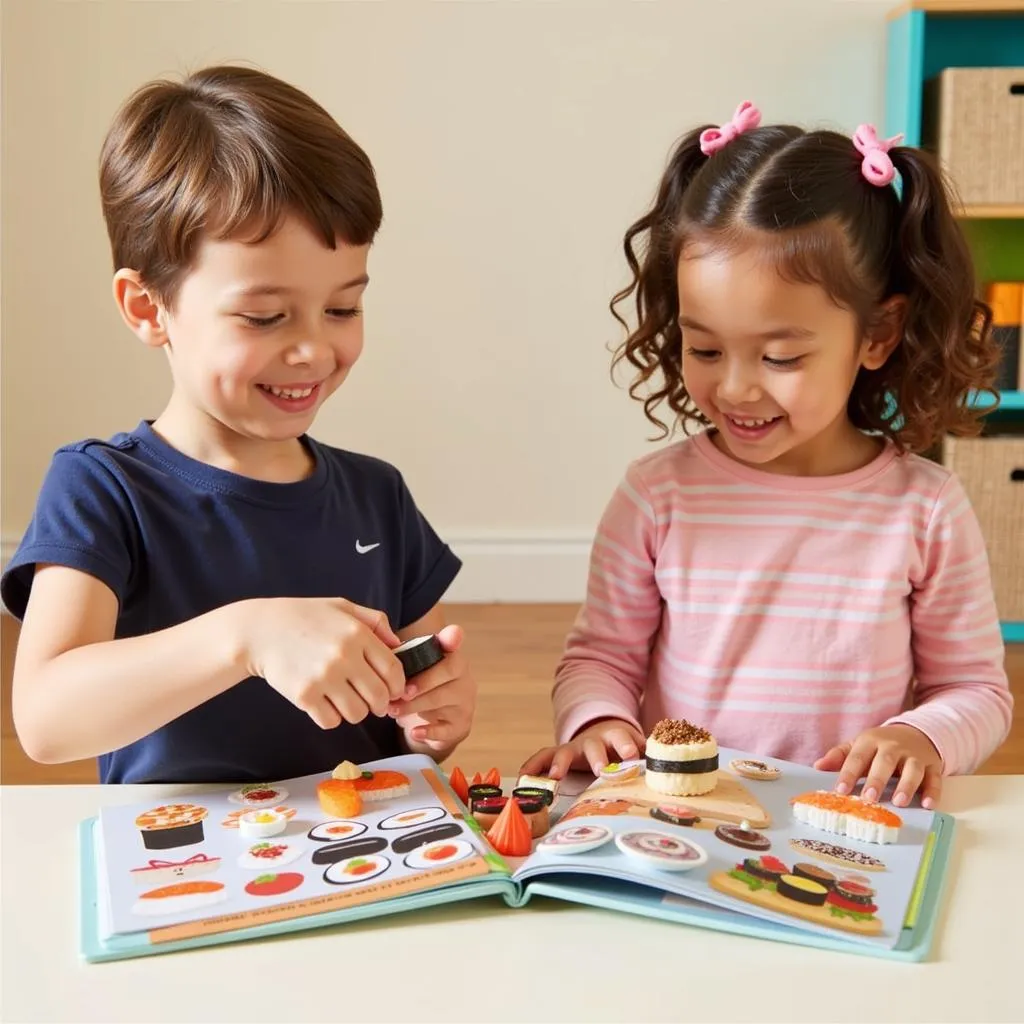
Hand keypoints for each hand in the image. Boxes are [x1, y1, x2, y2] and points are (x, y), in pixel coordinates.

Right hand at [239, 597, 406, 728]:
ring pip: (357, 714)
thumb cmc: (304, 617)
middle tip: (373, 702)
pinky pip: (331, 721)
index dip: (398, 686)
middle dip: (380, 704)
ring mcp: (324, 678)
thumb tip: (399, 645)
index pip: (393, 670)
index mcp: (358, 634)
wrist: (259, 630)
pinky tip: (325, 704)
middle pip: (379, 697)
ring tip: (347, 701)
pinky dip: (331, 717)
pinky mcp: (304, 696)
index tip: (394, 690)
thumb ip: (375, 622)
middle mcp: (344, 656)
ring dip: (356, 712)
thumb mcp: (343, 607)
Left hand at [388, 625, 475, 755]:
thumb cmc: (422, 687)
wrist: (437, 719)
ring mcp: (465, 702)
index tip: (450, 638)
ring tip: (392, 710)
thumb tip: (384, 649)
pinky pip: (446, 729)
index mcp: (451, 656)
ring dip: (413, 706)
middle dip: (419, 682)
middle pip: (446, 672)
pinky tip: (413, 732)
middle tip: (396, 692)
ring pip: (441, 700)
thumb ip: (405, 656)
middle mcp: (463, 676)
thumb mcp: (416, 669)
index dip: (452, 639)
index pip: (454, 643)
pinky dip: (429, 731)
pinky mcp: (461, 725)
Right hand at [519, 718, 644, 779]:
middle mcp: (593, 740)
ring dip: (559, 764)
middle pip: (594, 746)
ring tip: (554, 777)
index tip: (632, 755)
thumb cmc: (623, 746)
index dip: (627, 746)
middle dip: (597, 758)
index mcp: (616, 736)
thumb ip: (651, 755)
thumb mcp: (638, 747)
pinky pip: (542, 757)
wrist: (602, 730)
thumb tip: (673, 766)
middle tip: (600, 770)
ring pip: (564, 751)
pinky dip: (532, 765)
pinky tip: (523, 776)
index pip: (622, 738)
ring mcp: (573, 746)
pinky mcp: (558, 754)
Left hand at [814, 724, 943, 808]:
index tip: (840, 791)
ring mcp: (914, 755)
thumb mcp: (858, 745)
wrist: (915, 732)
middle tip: (869, 797)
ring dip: (907, 785)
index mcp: (870, 741)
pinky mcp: (933, 764)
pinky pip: (934, 778)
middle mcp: (893, 746)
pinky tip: (929, 804)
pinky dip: (933, 791)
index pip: (857, 757)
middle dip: (877, 779)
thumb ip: (839, 756)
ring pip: (912, 769)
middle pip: (885, 761)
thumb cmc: (880, 745)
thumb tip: (817, 767)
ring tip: (899, 802)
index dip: (848, 774)